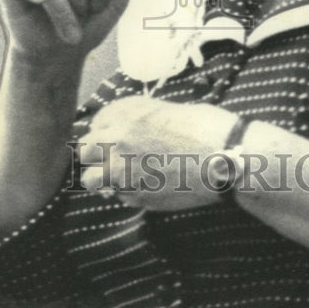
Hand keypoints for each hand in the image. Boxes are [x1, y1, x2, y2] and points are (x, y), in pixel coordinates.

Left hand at [79, 96, 238, 210]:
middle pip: (84, 150)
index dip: (105, 129)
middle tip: (108, 157)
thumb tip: (129, 128)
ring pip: (91, 179)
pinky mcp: (137, 197)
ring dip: (100, 178)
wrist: (224, 158)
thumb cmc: (206, 127)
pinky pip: (119, 197)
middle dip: (93, 153)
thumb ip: (142, 118)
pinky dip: (127, 193)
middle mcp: (119, 141)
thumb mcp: (170, 110)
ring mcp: (124, 172)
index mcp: (128, 114)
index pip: (97, 121)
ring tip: (114, 179)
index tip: (112, 134)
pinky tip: (146, 187)